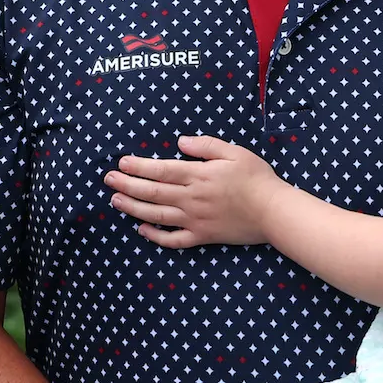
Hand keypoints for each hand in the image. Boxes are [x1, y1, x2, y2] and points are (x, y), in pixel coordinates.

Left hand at [107, 135, 281, 246]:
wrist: (273, 211)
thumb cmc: (257, 179)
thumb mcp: (234, 152)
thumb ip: (206, 146)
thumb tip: (180, 143)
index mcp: (198, 175)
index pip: (160, 170)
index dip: (138, 166)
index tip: (121, 163)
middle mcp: (191, 198)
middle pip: (151, 192)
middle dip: (127, 184)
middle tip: (108, 179)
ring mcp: (194, 219)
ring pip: (156, 215)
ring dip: (133, 208)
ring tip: (116, 201)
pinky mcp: (202, 236)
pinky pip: (173, 239)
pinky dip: (155, 236)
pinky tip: (142, 230)